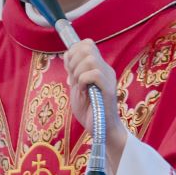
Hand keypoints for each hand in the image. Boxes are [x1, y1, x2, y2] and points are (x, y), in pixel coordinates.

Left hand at [64, 39, 127, 174]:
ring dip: (78, 71)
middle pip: (88, 46)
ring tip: (78, 85)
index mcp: (98, 67)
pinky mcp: (108, 89)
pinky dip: (83, 81)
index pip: (87, 44)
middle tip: (73, 77)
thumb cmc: (89, 111)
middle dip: (73, 60)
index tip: (69, 68)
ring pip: (90, 58)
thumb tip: (67, 56)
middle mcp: (105, 69)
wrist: (101, 130)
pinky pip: (94, 74)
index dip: (73, 52)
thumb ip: (73, 72)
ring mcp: (108, 78)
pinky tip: (83, 91)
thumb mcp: (76, 87)